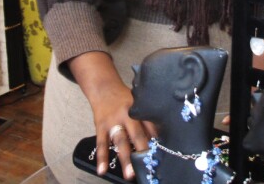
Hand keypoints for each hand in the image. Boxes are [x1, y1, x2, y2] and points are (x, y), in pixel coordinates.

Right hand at [69, 52, 154, 179]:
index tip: (163, 154)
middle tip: (148, 165)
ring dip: (125, 158)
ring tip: (129, 174)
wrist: (104, 88)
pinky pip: (101, 143)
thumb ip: (147, 120)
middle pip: (137, 134)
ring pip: (120, 141)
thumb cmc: (125, 100)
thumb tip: (158, 140)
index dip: (157, 140)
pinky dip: (101, 158)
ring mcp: (113, 121)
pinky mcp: (100, 126)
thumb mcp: (138, 104)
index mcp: (139, 109)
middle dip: (142, 151)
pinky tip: (102, 170)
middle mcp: (127, 115)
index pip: (151, 126)